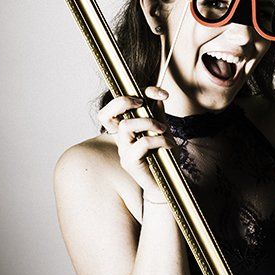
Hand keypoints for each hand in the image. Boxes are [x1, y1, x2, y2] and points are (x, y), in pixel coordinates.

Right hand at [97, 86, 173, 202]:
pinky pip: (142, 143)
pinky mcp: (129, 162)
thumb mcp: (163, 130)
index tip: (160, 93)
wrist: (169, 181)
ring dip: (149, 122)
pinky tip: (169, 145)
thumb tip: (156, 96)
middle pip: (105, 114)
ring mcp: (123, 150)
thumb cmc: (164, 155)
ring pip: (125, 126)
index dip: (134, 93)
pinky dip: (160, 140)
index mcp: (126, 128)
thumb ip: (158, 114)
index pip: (117, 106)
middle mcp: (121, 138)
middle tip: (143, 103)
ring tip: (163, 129)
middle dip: (124, 102)